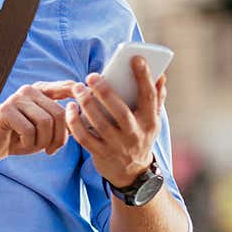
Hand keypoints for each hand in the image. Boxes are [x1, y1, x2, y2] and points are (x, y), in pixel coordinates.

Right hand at [0, 81, 78, 164]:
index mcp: (40, 91)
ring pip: (45, 122)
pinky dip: (28, 144)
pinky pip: (29, 130)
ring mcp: (16, 99)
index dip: (78, 93)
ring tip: (33, 146)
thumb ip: (61, 121)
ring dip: (43, 142)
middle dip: (59, 138)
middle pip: (59, 113)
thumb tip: (84, 116)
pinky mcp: (5, 111)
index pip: (65, 87)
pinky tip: (19, 144)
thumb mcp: (44, 130)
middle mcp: (29, 90)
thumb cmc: (19, 139)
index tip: (87, 99)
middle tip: (51, 150)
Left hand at [65, 56, 166, 187]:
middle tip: (92, 76)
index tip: (136, 58)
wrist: (132, 173)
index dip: (144, 77)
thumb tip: (161, 75)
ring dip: (87, 105)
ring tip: (78, 88)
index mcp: (150, 122)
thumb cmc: (140, 137)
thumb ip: (156, 98)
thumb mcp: (152, 120)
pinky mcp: (101, 154)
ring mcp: (117, 146)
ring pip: (99, 124)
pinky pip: (84, 138)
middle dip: (105, 92)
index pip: (149, 97)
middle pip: (120, 111)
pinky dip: (74, 123)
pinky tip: (70, 108)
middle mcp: (135, 134)